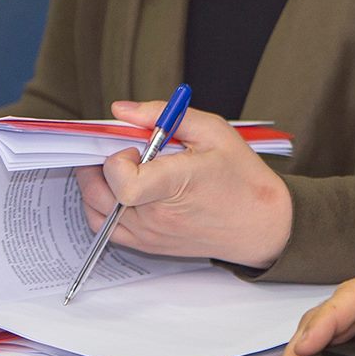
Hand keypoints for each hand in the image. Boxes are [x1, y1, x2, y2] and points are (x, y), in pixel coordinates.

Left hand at [72, 100, 292, 269]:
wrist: (260, 223)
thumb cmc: (242, 179)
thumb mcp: (214, 131)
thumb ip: (165, 115)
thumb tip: (123, 110)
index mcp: (177, 185)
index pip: (124, 182)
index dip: (117, 160)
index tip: (134, 148)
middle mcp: (158, 215)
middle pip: (98, 192)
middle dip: (100, 164)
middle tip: (123, 152)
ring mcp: (150, 234)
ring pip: (94, 210)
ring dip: (97, 184)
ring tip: (121, 169)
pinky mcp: (147, 245)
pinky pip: (104, 228)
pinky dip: (101, 207)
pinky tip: (119, 190)